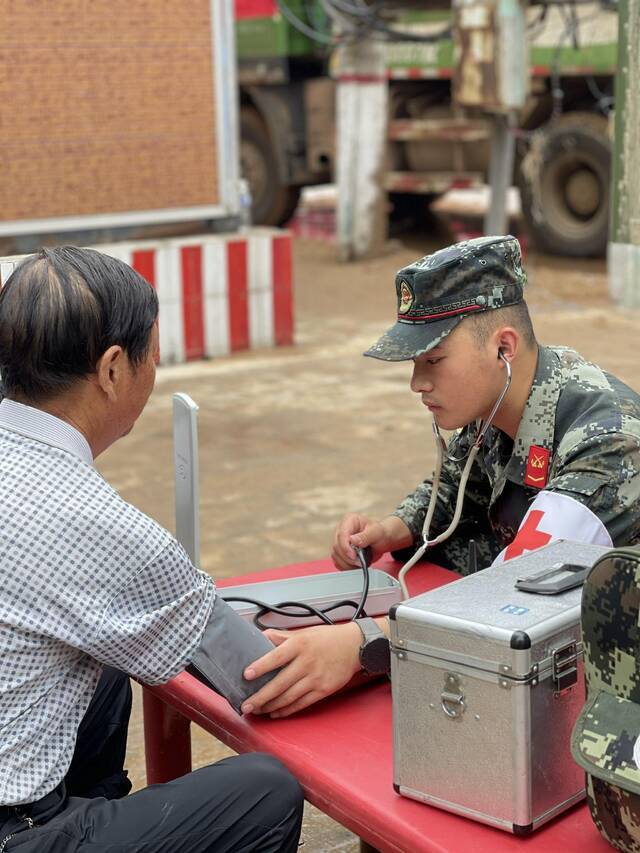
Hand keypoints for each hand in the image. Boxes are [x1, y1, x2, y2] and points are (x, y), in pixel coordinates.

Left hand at [241, 622, 361, 717]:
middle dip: (260, 697)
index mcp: (300, 644)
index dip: (261, 666)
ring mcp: (315, 678)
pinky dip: (287, 710)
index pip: (276, 657)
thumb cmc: (326, 638)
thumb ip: (280, 636)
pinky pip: (301, 704)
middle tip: (246, 705)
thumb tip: (260, 636)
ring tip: (257, 710)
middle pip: (280, 683)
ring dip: (270, 706)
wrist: (355, 646)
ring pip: (289, 697)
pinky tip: (275, 713)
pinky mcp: (323, 690)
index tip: (247, 675)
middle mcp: (307, 662)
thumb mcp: (303, 632)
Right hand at [331, 513, 411, 569]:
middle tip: (360, 561)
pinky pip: (338, 561)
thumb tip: (352, 540)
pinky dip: (346, 566)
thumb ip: (365, 536)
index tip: (353, 555)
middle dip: (348, 557)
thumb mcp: (376, 532)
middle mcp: (342, 530)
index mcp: (349, 520)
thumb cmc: (380, 533)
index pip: (341, 534)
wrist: (382, 541)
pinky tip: (355, 565)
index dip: (345, 547)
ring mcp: (340, 541)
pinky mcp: (340, 551)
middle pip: (337, 546)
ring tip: (360, 562)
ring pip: (335, 555)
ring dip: (347, 563)